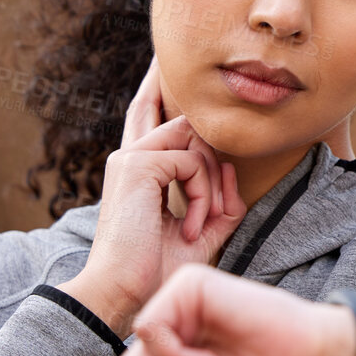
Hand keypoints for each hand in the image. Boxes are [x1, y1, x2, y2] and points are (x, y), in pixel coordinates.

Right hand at [61, 56, 246, 338]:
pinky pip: (192, 162)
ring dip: (210, 183)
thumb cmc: (156, 270)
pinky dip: (202, 196)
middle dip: (212, 161)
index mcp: (137, 170)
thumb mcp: (200, 231)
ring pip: (195, 139)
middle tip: (214, 211)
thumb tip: (232, 172)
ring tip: (200, 224)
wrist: (124, 293)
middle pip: (183, 121)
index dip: (156, 86)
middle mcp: (129, 156)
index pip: (148, 114)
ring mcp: (130, 157)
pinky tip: (189, 226)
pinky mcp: (137, 165)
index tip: (160, 61)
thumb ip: (218, 201)